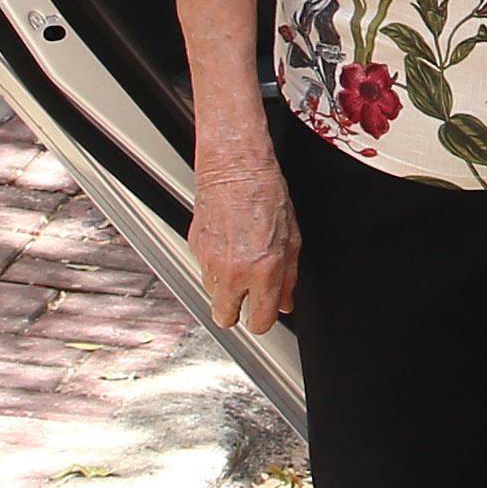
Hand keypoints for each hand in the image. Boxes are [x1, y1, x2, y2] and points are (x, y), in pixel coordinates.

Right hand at [191, 122, 297, 334]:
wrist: (234, 166)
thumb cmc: (266, 193)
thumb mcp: (291, 238)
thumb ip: (288, 276)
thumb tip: (285, 301)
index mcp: (263, 270)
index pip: (260, 321)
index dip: (263, 321)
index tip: (264, 315)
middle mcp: (234, 270)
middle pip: (225, 318)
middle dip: (236, 312)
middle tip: (247, 298)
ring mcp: (210, 261)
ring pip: (213, 294)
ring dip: (225, 287)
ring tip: (240, 262)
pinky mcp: (194, 248)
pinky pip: (204, 270)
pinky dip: (215, 266)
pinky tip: (228, 245)